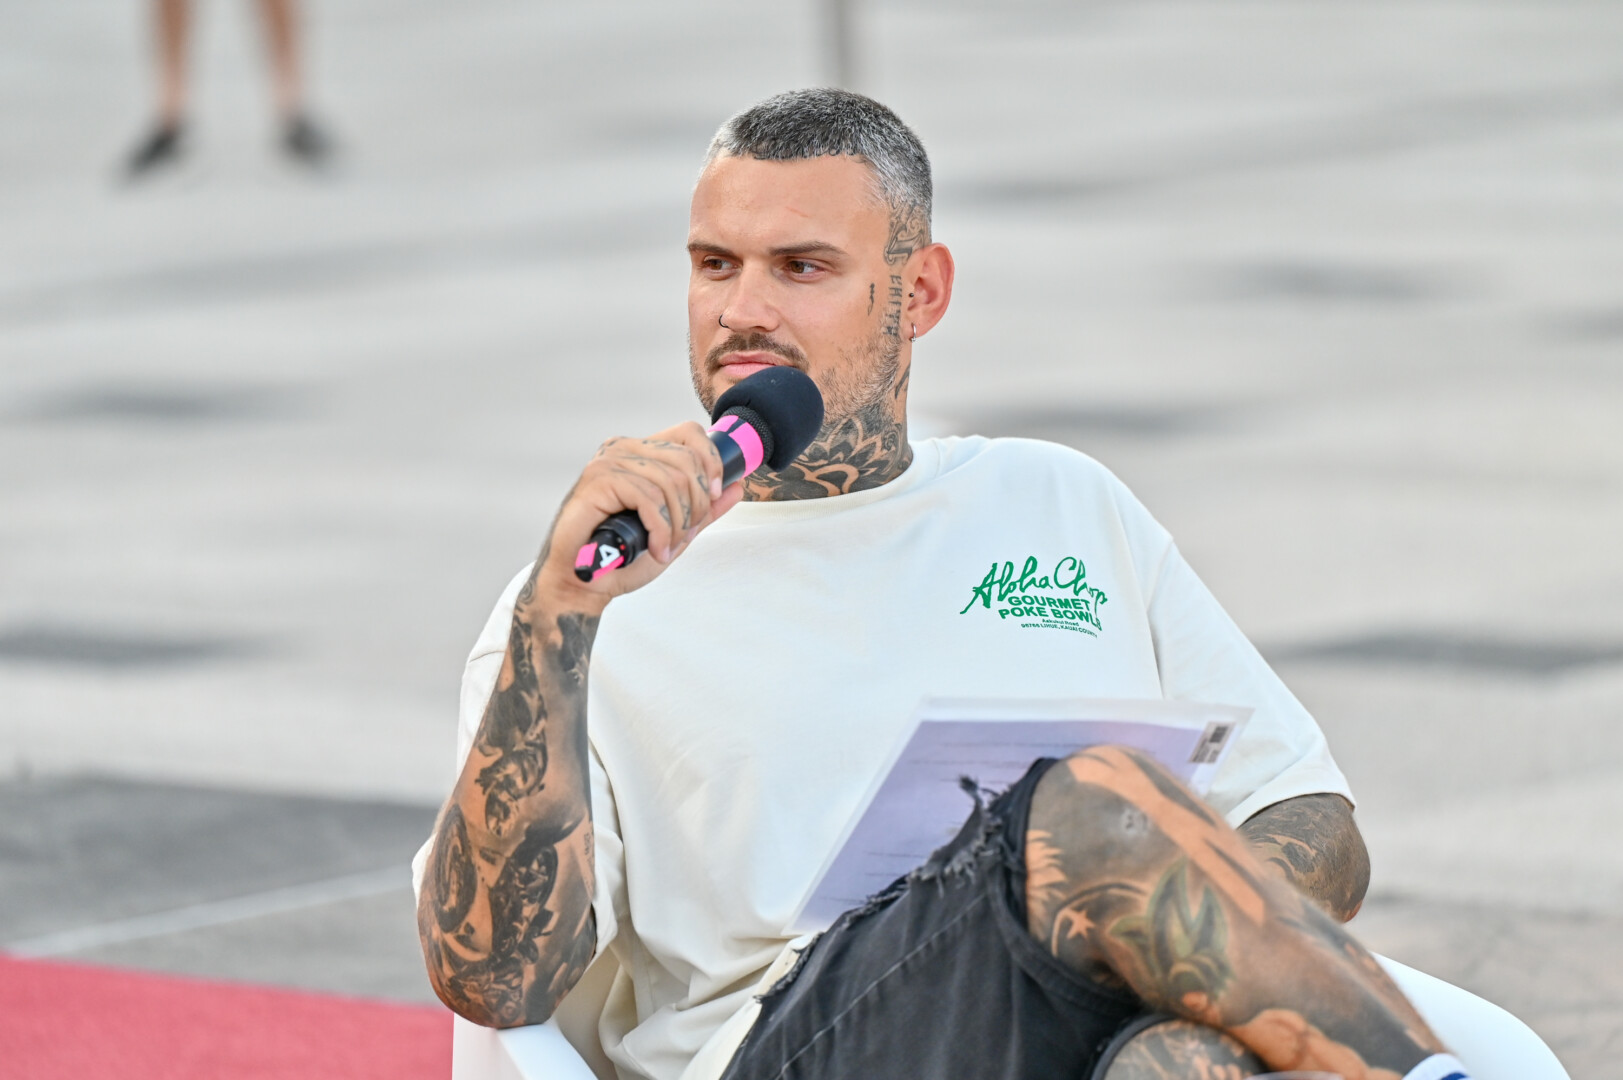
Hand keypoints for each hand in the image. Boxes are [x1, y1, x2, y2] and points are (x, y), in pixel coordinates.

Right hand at [534, 422, 744, 609]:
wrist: (582, 584)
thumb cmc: (621, 557)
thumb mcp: (675, 531)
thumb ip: (704, 509)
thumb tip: (737, 487)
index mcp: (642, 452)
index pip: (689, 432)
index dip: (711, 461)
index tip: (713, 495)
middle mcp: (624, 449)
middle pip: (686, 461)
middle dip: (696, 505)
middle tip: (683, 535)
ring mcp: (608, 461)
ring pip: (670, 482)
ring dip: (677, 524)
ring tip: (666, 547)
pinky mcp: (597, 480)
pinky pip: (648, 498)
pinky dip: (660, 529)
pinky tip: (656, 550)